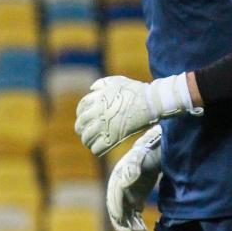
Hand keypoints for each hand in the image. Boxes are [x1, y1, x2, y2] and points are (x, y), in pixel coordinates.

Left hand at [74, 73, 201, 155]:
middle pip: (80, 125)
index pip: (81, 108)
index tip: (84, 119)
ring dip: (87, 141)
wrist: (150, 102)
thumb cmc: (136, 90)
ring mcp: (105, 126)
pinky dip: (96, 150)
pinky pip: (97, 148)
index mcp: (98, 98)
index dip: (80, 115)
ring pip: (87, 138)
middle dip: (81, 130)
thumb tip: (91, 88)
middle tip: (86, 133)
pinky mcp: (113, 137)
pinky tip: (100, 149)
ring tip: (91, 143)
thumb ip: (102, 83)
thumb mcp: (118, 80)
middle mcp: (98, 112)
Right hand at [106, 125, 161, 230]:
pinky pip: (133, 217)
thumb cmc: (147, 155)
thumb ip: (132, 169)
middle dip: (124, 225)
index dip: (118, 215)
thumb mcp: (140, 160)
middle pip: (118, 213)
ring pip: (126, 217)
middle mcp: (119, 191)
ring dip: (133, 227)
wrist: (155, 153)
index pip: (114, 203)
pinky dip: (138, 225)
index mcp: (116, 182)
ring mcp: (127, 197)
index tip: (126, 226)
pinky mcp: (135, 201)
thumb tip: (124, 182)